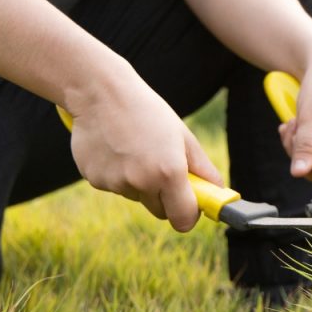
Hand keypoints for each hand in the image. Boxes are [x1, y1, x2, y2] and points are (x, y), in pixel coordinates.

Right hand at [64, 67, 222, 231]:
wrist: (101, 92)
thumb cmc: (148, 112)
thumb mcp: (183, 137)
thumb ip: (203, 169)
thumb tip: (218, 191)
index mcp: (168, 172)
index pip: (183, 219)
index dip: (189, 216)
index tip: (192, 207)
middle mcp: (141, 182)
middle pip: (160, 212)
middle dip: (166, 197)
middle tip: (163, 167)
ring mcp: (115, 182)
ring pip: (136, 196)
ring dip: (139, 182)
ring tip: (135, 148)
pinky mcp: (93, 179)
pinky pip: (114, 186)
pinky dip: (117, 174)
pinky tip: (115, 148)